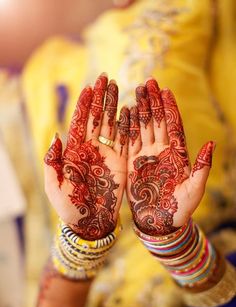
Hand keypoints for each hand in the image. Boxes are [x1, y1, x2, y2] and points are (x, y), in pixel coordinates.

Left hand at [44, 73, 128, 239]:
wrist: (90, 222)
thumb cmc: (69, 208)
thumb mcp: (55, 186)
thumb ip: (53, 162)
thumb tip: (56, 136)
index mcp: (76, 152)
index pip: (80, 122)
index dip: (85, 105)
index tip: (90, 87)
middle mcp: (92, 149)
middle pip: (97, 118)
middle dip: (101, 98)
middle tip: (107, 78)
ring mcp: (108, 155)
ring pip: (112, 125)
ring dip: (115, 106)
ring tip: (119, 88)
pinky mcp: (121, 163)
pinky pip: (126, 141)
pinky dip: (128, 125)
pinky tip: (130, 110)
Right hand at [127, 78, 213, 235]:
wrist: (160, 222)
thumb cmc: (180, 209)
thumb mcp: (194, 189)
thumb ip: (201, 167)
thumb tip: (211, 144)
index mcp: (177, 155)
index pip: (173, 126)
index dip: (169, 108)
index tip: (165, 90)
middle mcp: (161, 152)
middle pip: (157, 121)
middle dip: (153, 102)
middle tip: (148, 83)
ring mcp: (146, 156)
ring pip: (143, 128)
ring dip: (140, 110)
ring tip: (136, 92)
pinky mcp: (133, 164)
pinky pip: (129, 142)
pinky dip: (127, 127)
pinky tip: (125, 113)